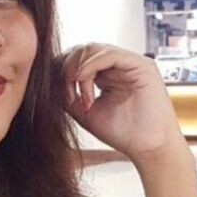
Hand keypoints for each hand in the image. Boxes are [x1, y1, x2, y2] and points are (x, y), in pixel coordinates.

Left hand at [55, 42, 187, 164]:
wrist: (148, 148)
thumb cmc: (122, 133)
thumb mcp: (84, 111)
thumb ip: (68, 94)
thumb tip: (49, 78)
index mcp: (106, 75)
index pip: (78, 59)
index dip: (63, 71)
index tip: (61, 95)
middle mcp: (118, 66)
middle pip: (82, 50)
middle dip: (67, 69)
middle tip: (68, 94)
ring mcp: (129, 63)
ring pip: (92, 49)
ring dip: (78, 70)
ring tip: (80, 96)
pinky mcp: (141, 65)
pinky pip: (108, 54)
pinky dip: (90, 66)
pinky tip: (82, 81)